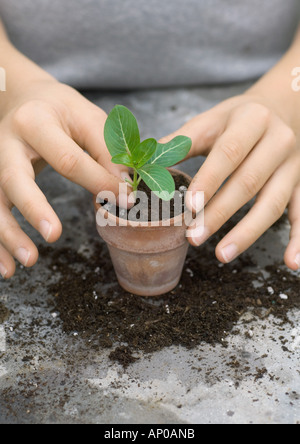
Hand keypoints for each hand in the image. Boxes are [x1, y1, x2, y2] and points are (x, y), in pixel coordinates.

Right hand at [0, 79, 130, 278]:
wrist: (23, 98)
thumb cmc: (61, 110)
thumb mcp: (89, 118)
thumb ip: (107, 152)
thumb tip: (125, 190)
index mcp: (36, 121)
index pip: (68, 159)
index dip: (99, 182)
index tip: (125, 200)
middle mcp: (8, 142)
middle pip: (14, 179)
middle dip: (34, 209)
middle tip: (54, 235)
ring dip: (8, 235)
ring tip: (28, 262)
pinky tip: (8, 268)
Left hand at [161, 94, 299, 270]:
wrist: (282, 109)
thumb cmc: (238, 119)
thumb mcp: (211, 120)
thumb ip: (180, 142)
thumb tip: (144, 164)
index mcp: (251, 120)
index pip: (229, 153)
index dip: (209, 180)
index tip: (190, 206)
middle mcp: (278, 141)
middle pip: (248, 182)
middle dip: (219, 213)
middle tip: (193, 237)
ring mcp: (293, 165)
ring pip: (272, 204)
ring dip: (247, 233)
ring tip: (222, 255)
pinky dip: (298, 240)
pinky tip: (291, 264)